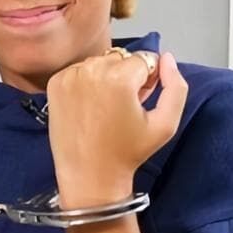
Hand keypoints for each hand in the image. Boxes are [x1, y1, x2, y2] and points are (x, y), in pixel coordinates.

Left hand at [44, 50, 188, 205]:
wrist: (89, 175)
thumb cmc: (127, 153)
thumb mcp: (166, 124)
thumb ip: (176, 87)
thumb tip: (167, 59)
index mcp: (119, 78)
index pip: (145, 59)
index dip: (149, 79)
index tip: (141, 100)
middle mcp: (91, 71)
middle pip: (122, 58)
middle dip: (128, 76)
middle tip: (125, 106)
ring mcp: (70, 76)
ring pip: (100, 62)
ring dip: (107, 77)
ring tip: (108, 108)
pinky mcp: (56, 84)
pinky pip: (80, 70)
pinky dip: (87, 83)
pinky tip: (91, 107)